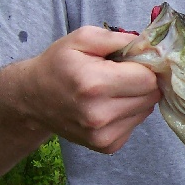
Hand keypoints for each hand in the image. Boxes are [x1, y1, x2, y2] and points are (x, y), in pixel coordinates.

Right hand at [21, 26, 160, 152]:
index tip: (134, 61)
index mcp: (94, 84)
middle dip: (143, 81)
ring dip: (137, 97)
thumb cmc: (59, 64)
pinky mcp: (106, 146)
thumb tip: (150, 46)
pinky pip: (135, 125)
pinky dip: (129, 113)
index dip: (146, 66)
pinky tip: (109, 105)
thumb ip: (119, 38)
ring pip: (146, 110)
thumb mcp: (82, 38)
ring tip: (113, 89)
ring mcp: (102, 135)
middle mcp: (99, 114)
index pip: (148, 78)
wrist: (33, 98)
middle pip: (151, 95)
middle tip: (123, 74)